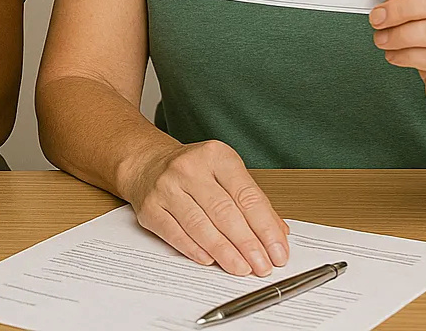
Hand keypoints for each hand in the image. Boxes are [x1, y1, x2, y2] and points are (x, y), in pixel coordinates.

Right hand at [122, 139, 289, 276]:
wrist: (147, 163)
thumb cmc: (193, 170)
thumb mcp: (225, 173)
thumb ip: (251, 201)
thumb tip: (279, 233)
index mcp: (215, 155)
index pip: (247, 195)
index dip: (265, 228)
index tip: (278, 251)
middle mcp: (189, 167)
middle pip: (225, 212)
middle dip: (248, 244)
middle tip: (263, 266)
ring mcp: (166, 187)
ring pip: (200, 225)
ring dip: (225, 252)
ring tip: (242, 268)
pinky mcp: (150, 207)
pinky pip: (175, 233)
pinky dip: (194, 250)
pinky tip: (210, 261)